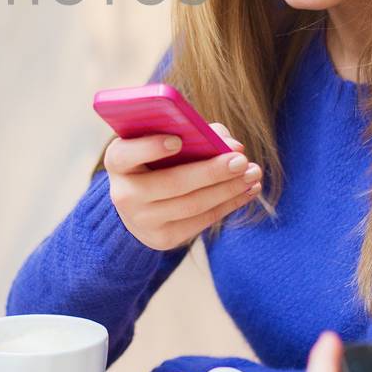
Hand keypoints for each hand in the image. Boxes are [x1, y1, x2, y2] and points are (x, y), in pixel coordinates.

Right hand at [104, 123, 260, 249]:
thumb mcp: (161, 141)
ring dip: (228, 189)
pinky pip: (202, 220)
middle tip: (240, 159)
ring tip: (253, 174)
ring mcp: (143, 221)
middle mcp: (124, 194)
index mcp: (118, 162)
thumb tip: (231, 144)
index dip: (149, 147)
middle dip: (211, 171)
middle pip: (172, 183)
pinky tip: (248, 190)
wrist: (138, 206)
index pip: (125, 155)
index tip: (177, 139)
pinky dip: (229, 204)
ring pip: (193, 204)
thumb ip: (193, 132)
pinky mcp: (164, 239)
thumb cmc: (156, 161)